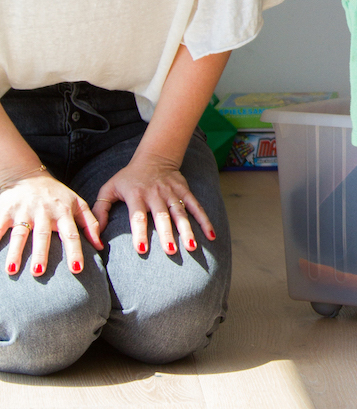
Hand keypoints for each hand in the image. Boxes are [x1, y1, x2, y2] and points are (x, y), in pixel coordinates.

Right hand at [1, 173, 102, 277]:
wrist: (29, 176)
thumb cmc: (57, 196)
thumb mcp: (77, 204)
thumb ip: (91, 223)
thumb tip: (100, 246)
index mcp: (63, 212)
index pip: (71, 234)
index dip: (74, 251)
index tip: (77, 269)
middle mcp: (44, 212)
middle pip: (42, 235)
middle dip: (40, 254)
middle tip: (39, 273)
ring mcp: (24, 211)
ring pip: (19, 233)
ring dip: (15, 252)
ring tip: (12, 270)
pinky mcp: (6, 210)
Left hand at [93, 153, 214, 256]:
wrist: (154, 156)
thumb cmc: (128, 178)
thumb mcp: (109, 189)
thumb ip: (100, 211)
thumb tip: (94, 235)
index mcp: (136, 195)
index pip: (137, 216)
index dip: (139, 232)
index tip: (141, 249)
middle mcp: (155, 194)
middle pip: (161, 216)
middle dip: (167, 234)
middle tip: (170, 251)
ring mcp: (171, 192)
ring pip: (180, 213)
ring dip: (187, 230)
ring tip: (191, 247)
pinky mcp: (184, 191)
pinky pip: (196, 206)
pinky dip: (204, 219)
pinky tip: (211, 235)